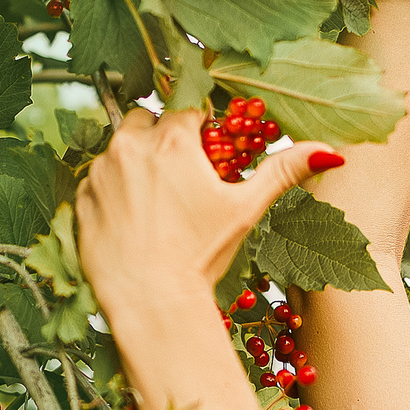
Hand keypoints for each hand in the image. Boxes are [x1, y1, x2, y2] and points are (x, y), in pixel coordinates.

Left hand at [77, 109, 343, 314]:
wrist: (150, 301)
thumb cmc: (200, 256)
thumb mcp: (245, 209)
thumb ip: (283, 171)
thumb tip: (330, 150)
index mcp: (171, 141)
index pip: (185, 109)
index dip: (198, 129)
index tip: (204, 151)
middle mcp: (129, 146)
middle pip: (146, 119)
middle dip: (161, 138)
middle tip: (179, 176)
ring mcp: (99, 171)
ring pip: (118, 146)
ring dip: (135, 160)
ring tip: (155, 201)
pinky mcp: (79, 198)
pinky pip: (96, 178)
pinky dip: (111, 189)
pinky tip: (132, 217)